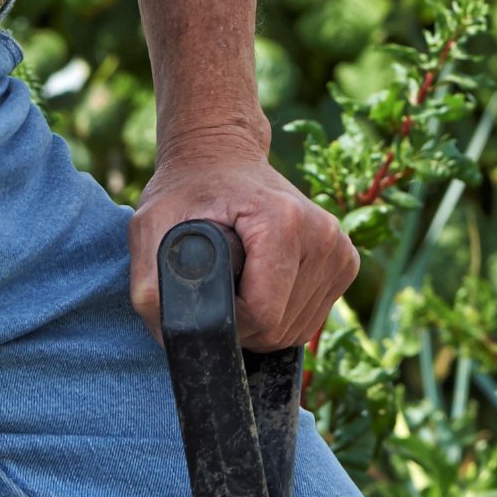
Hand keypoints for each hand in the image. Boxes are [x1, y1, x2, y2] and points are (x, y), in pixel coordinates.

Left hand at [129, 132, 359, 351]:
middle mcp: (323, 234)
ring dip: (262, 322)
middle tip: (219, 287)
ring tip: (240, 281)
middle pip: (281, 328)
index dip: (227, 323)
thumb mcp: (150, 229)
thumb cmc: (186, 192)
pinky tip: (263, 282)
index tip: (206, 294)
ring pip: (297, 330)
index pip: (262, 315)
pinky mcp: (346, 261)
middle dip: (243, 325)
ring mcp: (340, 248)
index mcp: (283, 221)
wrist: (222, 157)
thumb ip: (152, 288)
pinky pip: (311, 320)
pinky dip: (282, 314)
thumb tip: (178, 338)